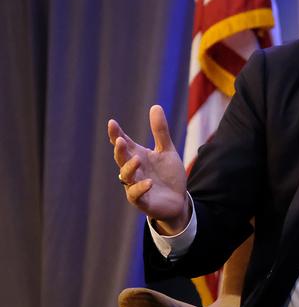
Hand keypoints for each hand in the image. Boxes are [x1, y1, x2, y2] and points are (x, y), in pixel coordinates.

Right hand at [108, 105, 188, 233]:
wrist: (178, 200)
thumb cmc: (168, 175)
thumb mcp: (166, 150)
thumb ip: (160, 131)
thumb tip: (155, 106)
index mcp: (138, 156)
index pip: (124, 144)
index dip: (116, 134)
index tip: (112, 123)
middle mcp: (133, 170)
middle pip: (122, 159)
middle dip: (120, 150)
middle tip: (120, 140)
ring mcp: (135, 185)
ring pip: (126, 177)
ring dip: (129, 168)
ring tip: (137, 160)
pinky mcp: (142, 201)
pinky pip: (136, 195)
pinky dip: (140, 188)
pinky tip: (148, 182)